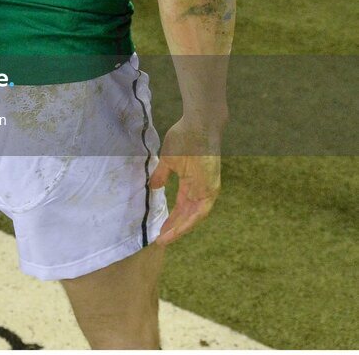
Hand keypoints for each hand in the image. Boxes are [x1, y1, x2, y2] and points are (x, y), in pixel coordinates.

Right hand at [150, 119, 221, 246]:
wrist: (197, 126)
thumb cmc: (184, 138)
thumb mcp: (168, 160)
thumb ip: (162, 175)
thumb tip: (153, 187)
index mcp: (190, 184)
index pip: (181, 207)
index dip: (170, 219)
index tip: (158, 230)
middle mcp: (200, 191)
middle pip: (187, 216)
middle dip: (173, 228)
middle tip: (159, 240)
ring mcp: (207, 191)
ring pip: (194, 217)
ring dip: (180, 229)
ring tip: (165, 239)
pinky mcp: (211, 189)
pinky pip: (200, 212)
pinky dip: (189, 222)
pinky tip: (177, 230)